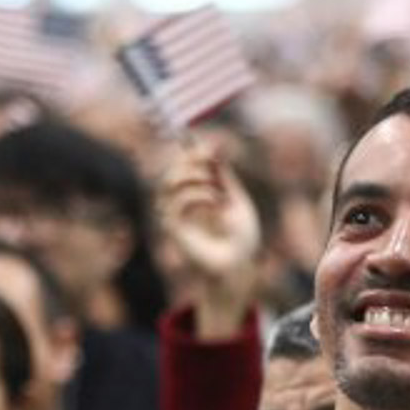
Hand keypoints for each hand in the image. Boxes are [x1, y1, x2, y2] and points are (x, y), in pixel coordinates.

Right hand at [157, 143, 260, 339]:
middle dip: (192, 160)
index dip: (191, 151)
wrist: (241, 265)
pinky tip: (216, 203)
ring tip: (217, 189)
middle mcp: (180, 204)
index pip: (182, 165)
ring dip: (195, 177)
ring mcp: (174, 216)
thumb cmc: (240, 237)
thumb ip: (223, 174)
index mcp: (195, 194)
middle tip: (211, 160)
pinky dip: (198, 196)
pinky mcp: (173, 229)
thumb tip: (213, 145)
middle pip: (172, 169)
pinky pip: (176, 202)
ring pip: (168, 182)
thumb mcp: (236, 197)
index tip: (210, 145)